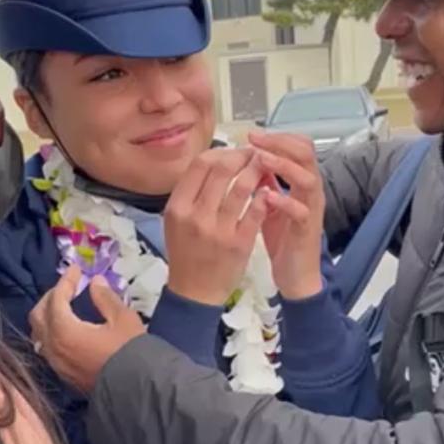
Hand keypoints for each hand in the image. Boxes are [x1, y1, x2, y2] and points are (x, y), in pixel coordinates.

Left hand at [30, 266, 145, 393]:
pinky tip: (67, 329)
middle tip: (68, 287)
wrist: (136, 391)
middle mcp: (53, 347)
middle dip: (51, 297)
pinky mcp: (62, 374)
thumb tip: (95, 282)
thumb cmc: (130, 352)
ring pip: (39, 333)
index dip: (66, 281)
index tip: (76, 269)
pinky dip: (52, 332)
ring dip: (48, 315)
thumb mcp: (123, 319)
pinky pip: (47, 348)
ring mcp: (55, 363)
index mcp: (65, 330)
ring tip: (65, 306)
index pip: (56, 298)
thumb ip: (105, 298)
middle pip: (39, 314)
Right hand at [163, 148, 269, 305]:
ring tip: (264, 167)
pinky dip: (264, 196)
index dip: (220, 152)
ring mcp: (219, 230)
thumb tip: (213, 160)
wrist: (195, 292)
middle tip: (253, 154)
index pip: (200, 164)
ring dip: (256, 171)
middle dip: (242, 156)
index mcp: (178, 207)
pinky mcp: (240, 243)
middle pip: (222, 169)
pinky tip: (266, 192)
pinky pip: (256, 211)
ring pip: (242, 186)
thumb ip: (190, 192)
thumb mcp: (176, 220)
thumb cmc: (187, 253)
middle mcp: (196, 216)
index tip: (232, 152)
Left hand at [247, 129, 325, 300]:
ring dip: (283, 166)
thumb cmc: (284, 239)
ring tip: (261, 159)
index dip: (278, 137)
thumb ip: (265, 183)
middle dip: (279, 143)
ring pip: (307, 178)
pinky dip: (284, 201)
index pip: (299, 146)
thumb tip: (249, 160)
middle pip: (306, 154)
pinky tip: (266, 196)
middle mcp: (311, 191)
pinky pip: (300, 211)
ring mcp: (311, 209)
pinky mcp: (307, 230)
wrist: (296, 275)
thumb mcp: (271, 204)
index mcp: (303, 182)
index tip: (253, 134)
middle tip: (255, 139)